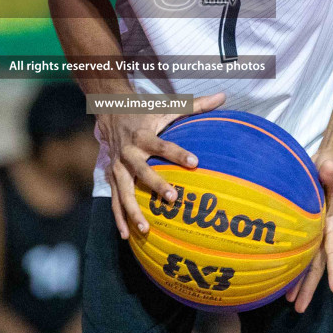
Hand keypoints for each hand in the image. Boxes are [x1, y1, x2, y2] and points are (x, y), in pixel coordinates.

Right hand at [102, 92, 225, 239]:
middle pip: (142, 171)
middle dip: (156, 185)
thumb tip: (223, 97)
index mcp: (143, 135)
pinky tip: (127, 235)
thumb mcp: (167, 106)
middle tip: (173, 199)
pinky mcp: (111, 176)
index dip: (177, 153)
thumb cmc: (145, 111)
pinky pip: (114, 200)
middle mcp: (128, 152)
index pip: (162, 145)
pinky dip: (119, 217)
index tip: (195, 163)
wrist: (110, 110)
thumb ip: (195, 105)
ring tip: (146, 228)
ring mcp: (118, 166)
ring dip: (133, 210)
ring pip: (123, 191)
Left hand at [286, 152, 332, 313]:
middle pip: (320, 264)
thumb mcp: (331, 166)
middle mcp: (328, 231)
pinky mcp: (310, 229)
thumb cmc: (331, 165)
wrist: (332, 162)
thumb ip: (331, 169)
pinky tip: (282, 279)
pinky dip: (295, 267)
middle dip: (310, 287)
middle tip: (298, 309)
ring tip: (290, 302)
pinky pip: (302, 252)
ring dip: (302, 283)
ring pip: (310, 263)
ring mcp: (318, 232)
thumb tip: (329, 167)